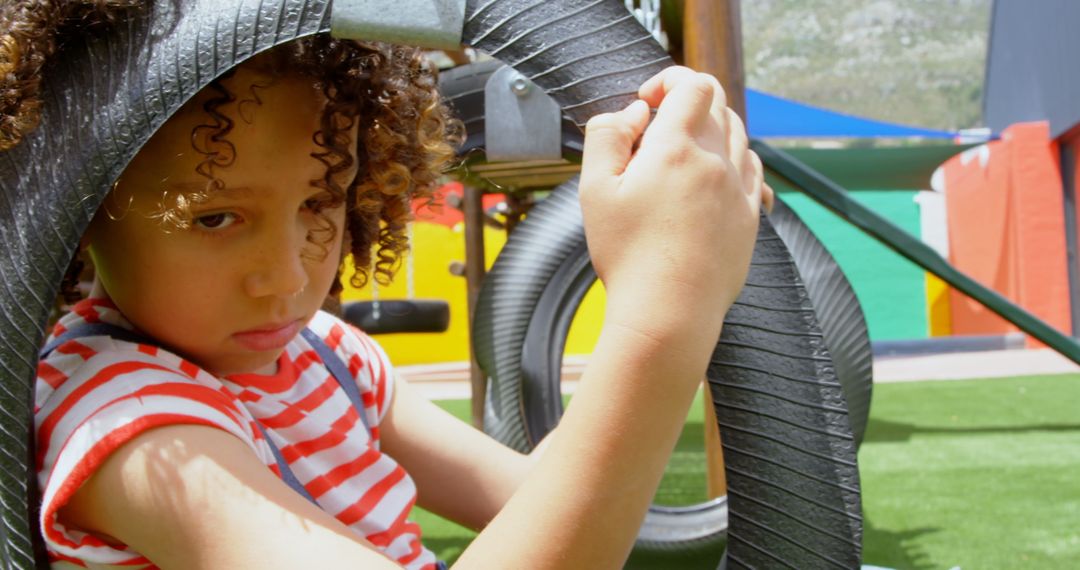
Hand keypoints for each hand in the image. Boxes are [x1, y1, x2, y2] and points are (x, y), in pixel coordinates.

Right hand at [579, 66, 771, 338]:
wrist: (668, 313)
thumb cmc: (626, 254)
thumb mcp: (595, 190)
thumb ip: (607, 136)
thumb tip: (634, 113)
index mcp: (677, 148)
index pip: (693, 85)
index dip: (670, 80)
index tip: (647, 101)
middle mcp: (717, 162)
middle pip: (718, 105)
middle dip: (687, 104)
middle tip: (656, 131)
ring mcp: (739, 190)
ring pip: (738, 135)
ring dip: (711, 130)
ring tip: (681, 155)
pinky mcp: (750, 218)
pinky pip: (754, 171)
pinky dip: (735, 160)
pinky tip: (716, 177)